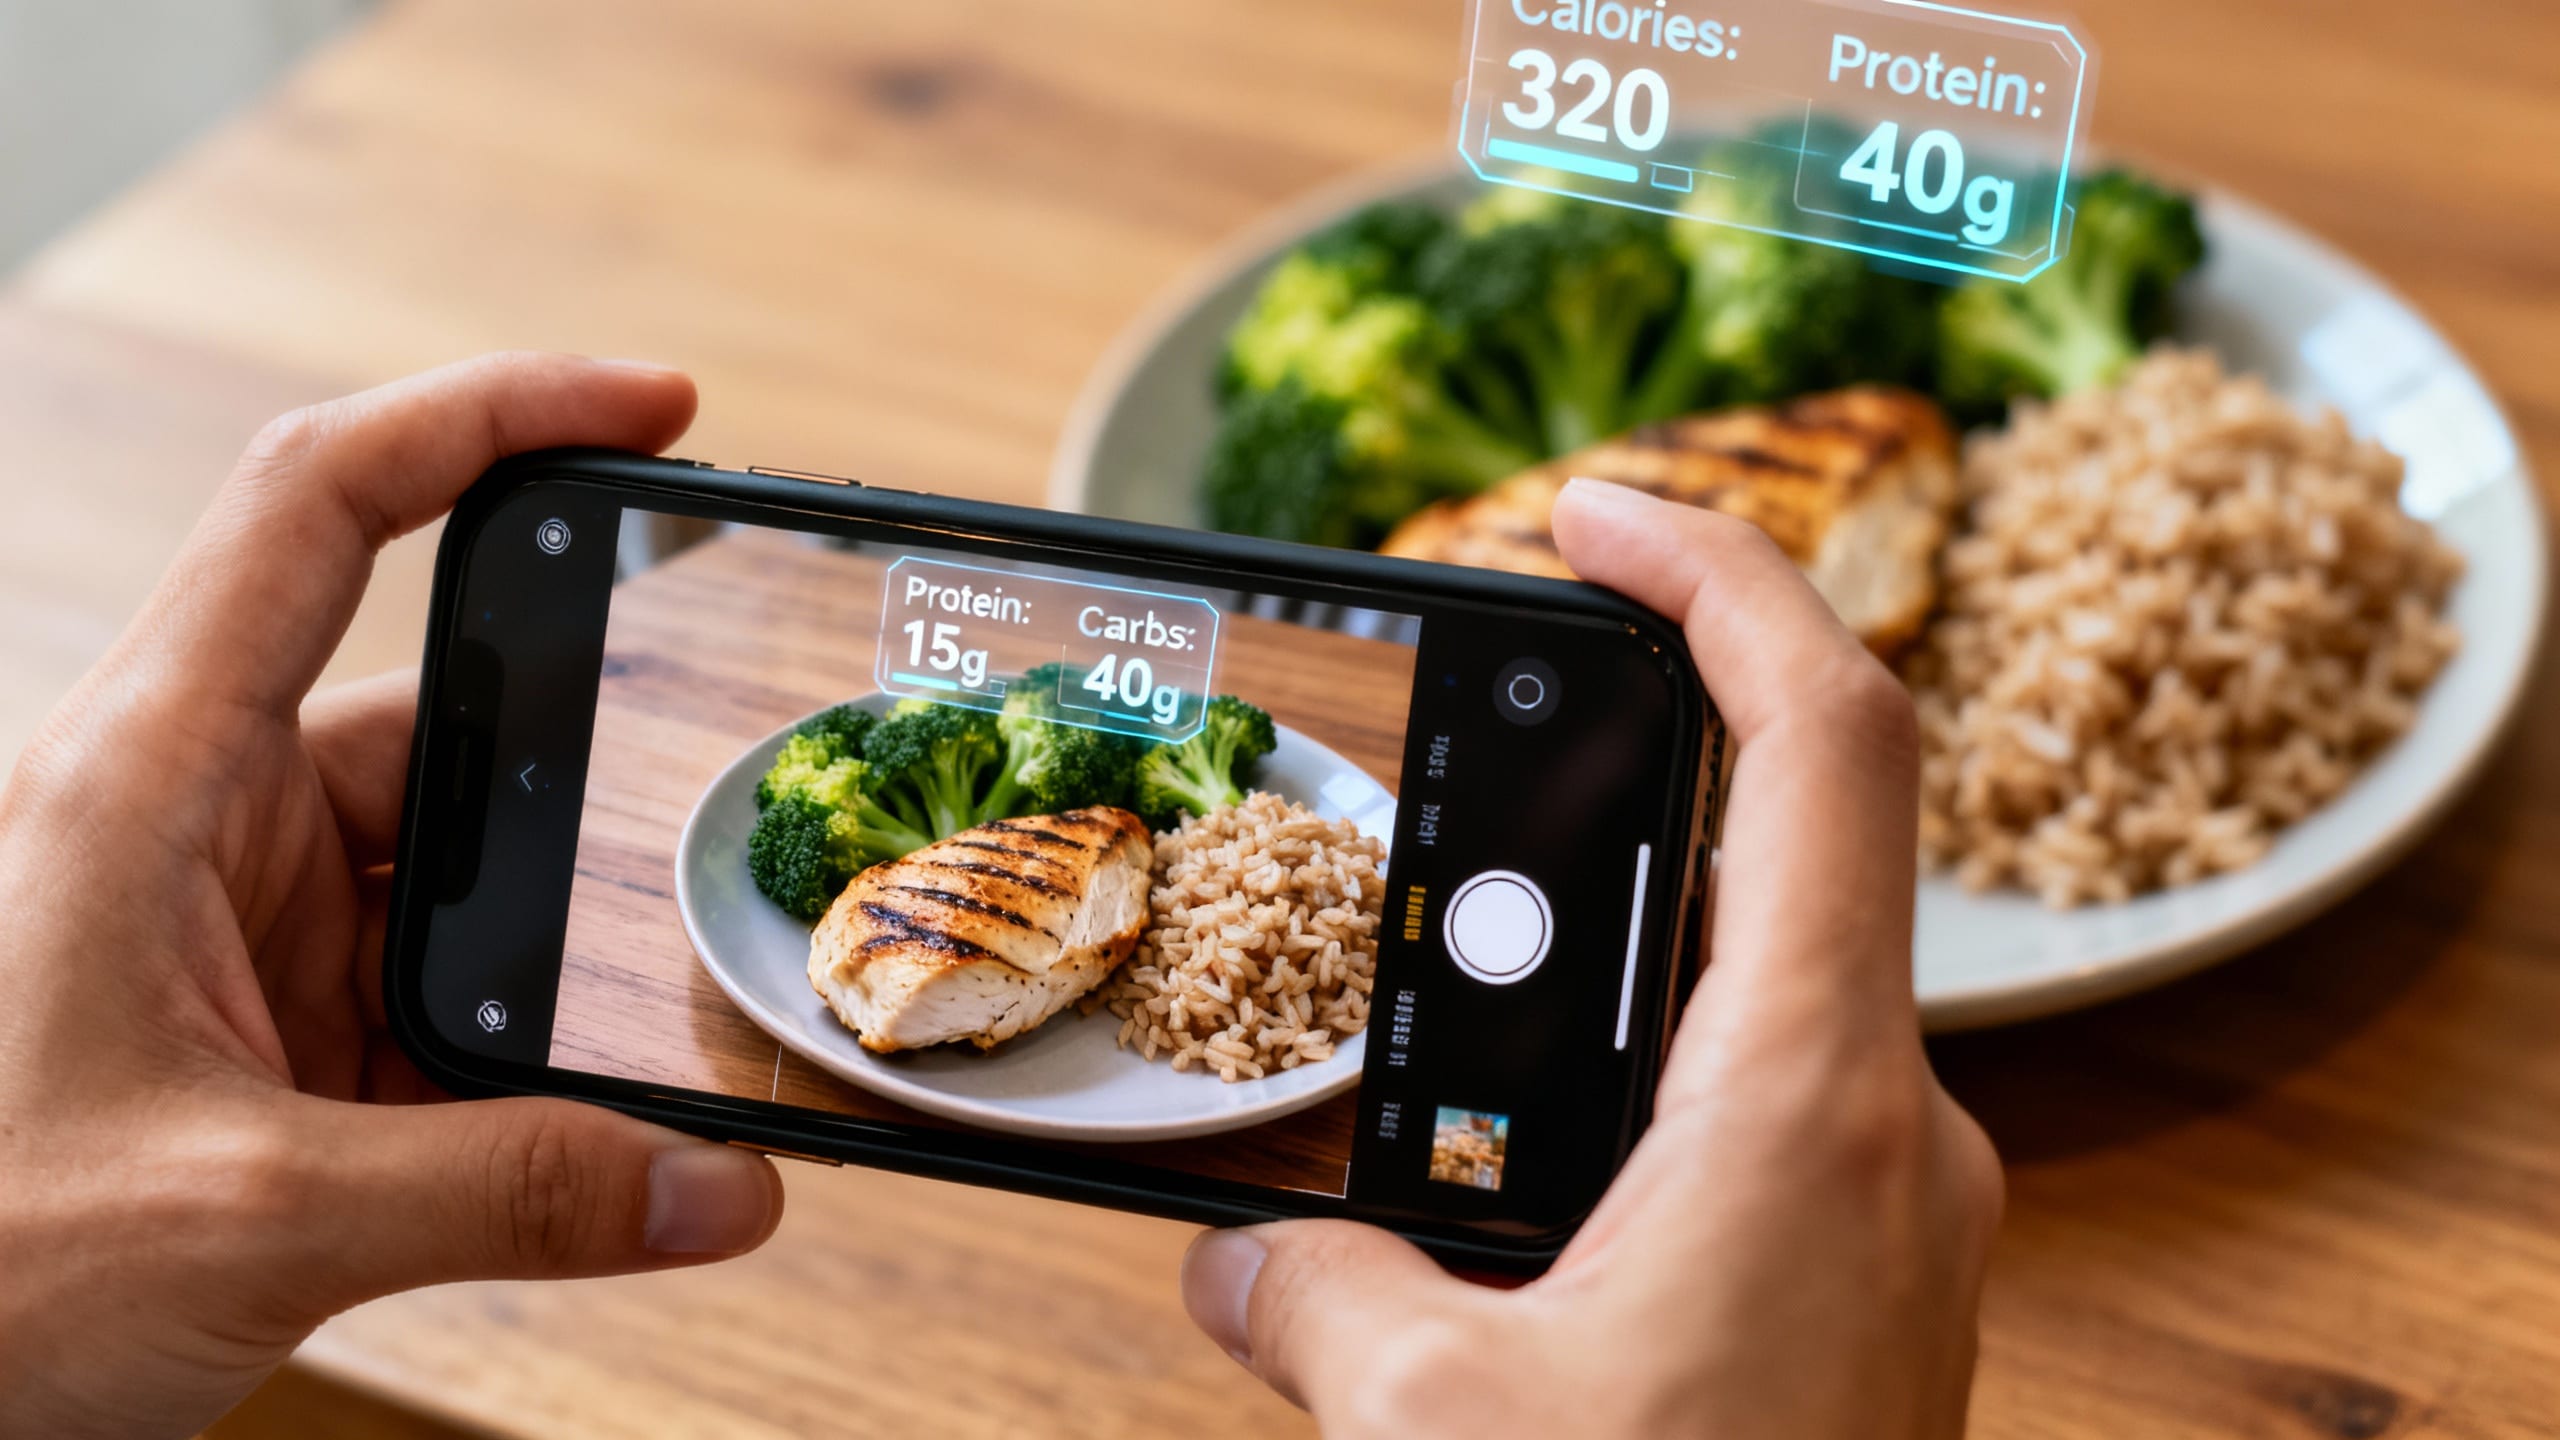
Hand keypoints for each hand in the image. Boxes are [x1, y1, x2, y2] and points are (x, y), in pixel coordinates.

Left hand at [0, 355, 784, 1438]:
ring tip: (653, 1028)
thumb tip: (712, 1186)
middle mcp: (190, 825)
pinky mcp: (264, 1033)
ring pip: (454, 876)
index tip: (652, 406)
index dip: (489, 413)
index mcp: (143, 780)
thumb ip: (503, 1196)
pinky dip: (518, 1049)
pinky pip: (434, 993)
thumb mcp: (239, 1220)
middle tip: (702, 835)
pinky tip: (582, 1120)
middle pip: (440, 719)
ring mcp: (233, 932)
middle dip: (579, 785)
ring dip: (549, 954)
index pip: (322, 509)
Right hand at [1179, 478, 2003, 1437]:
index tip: (1594, 513)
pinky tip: (1521, 1189)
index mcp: (1811, 1102)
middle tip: (1475, 751)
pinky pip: (1761, 1115)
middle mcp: (1891, 1128)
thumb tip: (1246, 1273)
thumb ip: (1327, 1309)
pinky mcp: (1871, 1287)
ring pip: (1759, 996)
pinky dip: (1635, 1094)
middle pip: (1784, 845)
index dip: (1723, 575)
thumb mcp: (1440, 1433)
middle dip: (1616, 785)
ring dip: (1609, 973)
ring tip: (1455, 1016)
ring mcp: (1897, 1209)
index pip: (1826, 735)